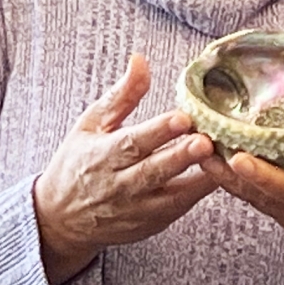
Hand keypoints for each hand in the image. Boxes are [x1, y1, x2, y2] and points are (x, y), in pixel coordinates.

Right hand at [32, 54, 217, 284]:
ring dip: (197, 178)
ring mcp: (136, 209)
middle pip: (153, 171)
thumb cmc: (77, 164)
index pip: (131, 143)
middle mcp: (119, 186)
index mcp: (102, 156)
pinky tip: (220, 175)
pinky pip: (179, 209)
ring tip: (220, 160)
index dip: (157, 131)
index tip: (181, 117)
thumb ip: (121, 96)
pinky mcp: (152, 224)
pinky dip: (199, 193)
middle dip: (180, 156)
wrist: (62, 220)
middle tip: (205, 141)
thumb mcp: (90, 125)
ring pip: (171, 195)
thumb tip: (141, 60)